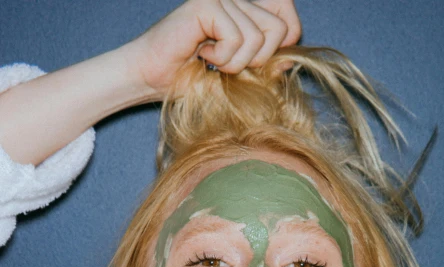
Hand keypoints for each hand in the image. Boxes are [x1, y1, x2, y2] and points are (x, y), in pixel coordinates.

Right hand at [125, 0, 301, 99]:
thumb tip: (292, 59)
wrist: (150, 78)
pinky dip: (222, 59)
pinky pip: (237, 38)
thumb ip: (267, 67)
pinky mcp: (208, 3)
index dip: (283, 44)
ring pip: (258, 38)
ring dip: (235, 64)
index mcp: (246, 10)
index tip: (257, 63)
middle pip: (278, 29)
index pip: (288, 15)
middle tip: (229, 66)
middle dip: (258, 61)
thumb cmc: (192, 80)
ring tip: (212, 62)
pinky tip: (202, 55)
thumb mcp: (239, 78)